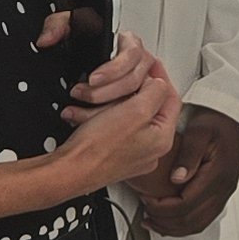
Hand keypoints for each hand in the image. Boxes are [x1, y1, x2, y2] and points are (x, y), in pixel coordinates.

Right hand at [53, 55, 181, 197]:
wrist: (67, 173)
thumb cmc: (97, 148)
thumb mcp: (136, 110)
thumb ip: (155, 93)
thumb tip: (159, 84)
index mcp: (162, 140)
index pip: (171, 100)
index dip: (161, 78)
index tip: (151, 66)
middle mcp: (150, 150)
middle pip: (149, 108)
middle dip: (133, 91)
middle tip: (123, 79)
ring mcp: (132, 156)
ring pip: (128, 118)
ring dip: (112, 103)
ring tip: (96, 99)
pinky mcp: (113, 158)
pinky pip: (113, 130)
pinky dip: (101, 118)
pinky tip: (87, 115)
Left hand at [54, 23, 163, 112]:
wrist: (79, 65)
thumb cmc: (81, 45)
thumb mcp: (69, 26)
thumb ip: (57, 25)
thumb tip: (48, 39)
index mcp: (128, 45)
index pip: (132, 54)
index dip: (114, 69)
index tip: (93, 79)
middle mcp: (137, 64)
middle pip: (135, 79)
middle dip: (107, 91)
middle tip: (82, 94)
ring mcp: (137, 84)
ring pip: (134, 99)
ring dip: (106, 108)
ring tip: (79, 111)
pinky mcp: (131, 103)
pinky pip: (128, 114)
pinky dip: (107, 119)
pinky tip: (85, 120)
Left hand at [135, 106, 238, 235]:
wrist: (235, 119)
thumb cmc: (218, 122)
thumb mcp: (200, 131)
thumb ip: (188, 154)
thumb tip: (177, 178)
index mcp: (218, 175)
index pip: (186, 204)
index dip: (162, 208)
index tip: (146, 199)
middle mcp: (223, 188)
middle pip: (191, 220)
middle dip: (164, 221)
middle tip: (145, 212)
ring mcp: (223, 193)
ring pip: (198, 224)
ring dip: (173, 228)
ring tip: (153, 222)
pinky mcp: (221, 194)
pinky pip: (203, 219)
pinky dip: (184, 225)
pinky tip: (170, 221)